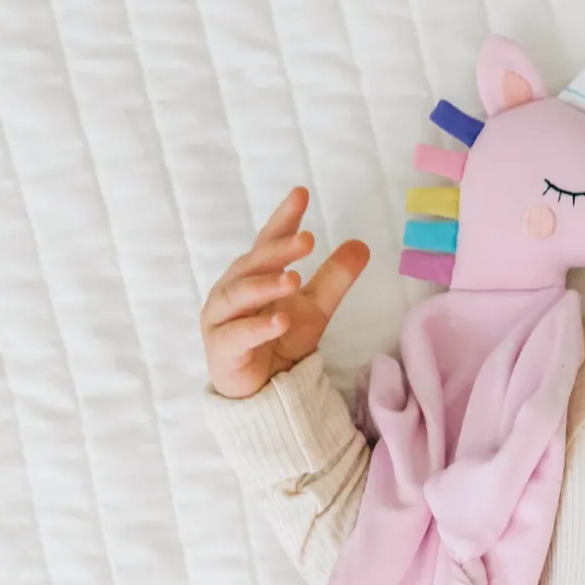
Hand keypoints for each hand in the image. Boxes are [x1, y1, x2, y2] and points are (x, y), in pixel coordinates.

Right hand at [200, 186, 369, 399]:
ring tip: (294, 279)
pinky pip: (239, 335)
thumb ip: (334, 279)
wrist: (262, 390)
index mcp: (254, 275)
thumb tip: (361, 245)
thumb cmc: (280, 342)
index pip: (268, 240)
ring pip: (240, 295)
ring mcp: (222, 318)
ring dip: (266, 286)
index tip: (301, 194)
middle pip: (254, 264)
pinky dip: (259, 328)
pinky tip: (281, 322)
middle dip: (279, 250)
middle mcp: (233, 290)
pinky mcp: (222, 349)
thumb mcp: (315, 309)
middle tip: (308, 240)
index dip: (283, 218)